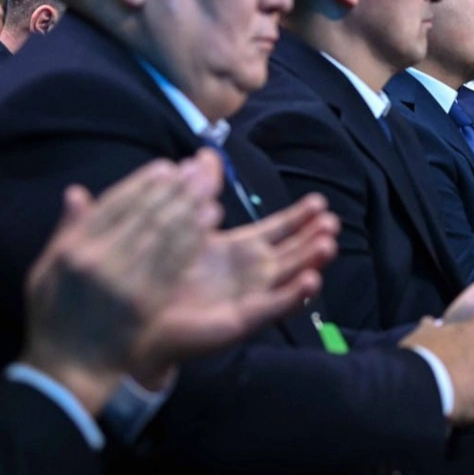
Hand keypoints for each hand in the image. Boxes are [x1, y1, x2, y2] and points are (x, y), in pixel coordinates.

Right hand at [21, 153, 222, 413]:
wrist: (69, 369)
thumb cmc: (54, 317)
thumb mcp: (44, 271)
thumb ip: (66, 231)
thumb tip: (78, 192)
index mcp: (73, 250)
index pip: (114, 205)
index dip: (143, 183)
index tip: (166, 167)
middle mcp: (100, 262)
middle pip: (145, 215)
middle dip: (174, 189)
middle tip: (197, 170)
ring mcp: (126, 283)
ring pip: (165, 234)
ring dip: (190, 207)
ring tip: (210, 188)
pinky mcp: (149, 302)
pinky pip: (176, 262)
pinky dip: (195, 236)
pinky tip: (211, 220)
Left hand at [129, 186, 339, 383]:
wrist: (141, 320)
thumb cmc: (162, 276)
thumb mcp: (185, 227)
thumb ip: (201, 194)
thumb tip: (205, 153)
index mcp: (241, 250)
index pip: (279, 230)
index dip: (300, 216)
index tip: (319, 202)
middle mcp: (253, 273)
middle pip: (294, 252)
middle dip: (314, 237)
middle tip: (332, 222)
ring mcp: (253, 296)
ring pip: (292, 276)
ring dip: (312, 261)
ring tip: (328, 245)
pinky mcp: (245, 319)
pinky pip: (275, 306)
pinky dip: (294, 294)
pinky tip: (311, 280)